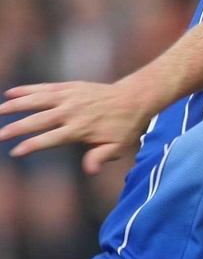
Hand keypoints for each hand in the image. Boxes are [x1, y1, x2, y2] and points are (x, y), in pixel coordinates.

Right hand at [0, 81, 150, 173]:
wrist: (134, 98)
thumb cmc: (125, 126)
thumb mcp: (118, 146)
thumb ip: (100, 157)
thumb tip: (90, 171)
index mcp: (80, 128)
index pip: (50, 139)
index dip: (32, 146)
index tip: (16, 152)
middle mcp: (72, 111)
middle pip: (38, 120)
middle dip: (16, 128)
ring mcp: (70, 97)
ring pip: (37, 100)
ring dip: (16, 105)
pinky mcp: (70, 86)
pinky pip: (45, 87)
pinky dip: (28, 89)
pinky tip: (10, 93)